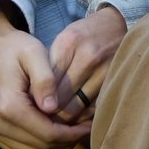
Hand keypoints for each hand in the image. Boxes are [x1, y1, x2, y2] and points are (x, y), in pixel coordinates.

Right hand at [0, 8, 90, 148]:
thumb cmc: (12, 46)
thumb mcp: (33, 52)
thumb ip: (45, 79)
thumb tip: (53, 109)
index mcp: (8, 105)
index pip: (48, 134)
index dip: (72, 134)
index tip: (89, 126)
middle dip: (66, 143)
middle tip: (84, 130)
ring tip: (72, 133)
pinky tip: (54, 134)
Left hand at [45, 6, 126, 125]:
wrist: (115, 26)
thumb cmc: (83, 36)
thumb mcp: (63, 41)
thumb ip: (49, 66)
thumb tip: (36, 99)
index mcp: (69, 43)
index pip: (47, 82)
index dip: (38, 98)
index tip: (32, 107)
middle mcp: (88, 58)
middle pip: (61, 98)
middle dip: (49, 112)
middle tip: (41, 120)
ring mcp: (104, 72)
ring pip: (77, 108)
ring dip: (65, 118)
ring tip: (56, 122)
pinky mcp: (114, 84)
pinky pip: (93, 109)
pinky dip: (82, 117)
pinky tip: (74, 118)